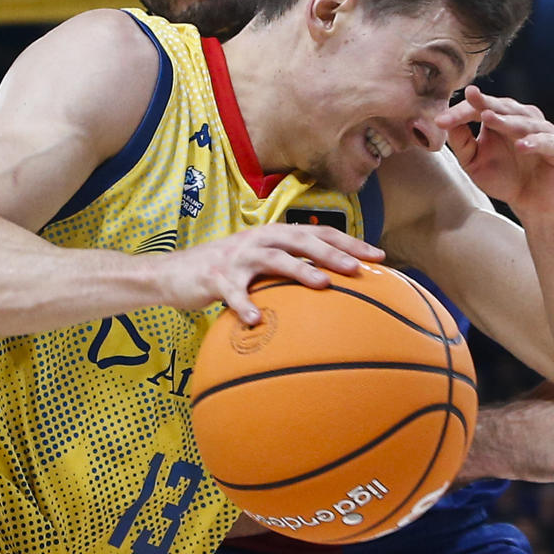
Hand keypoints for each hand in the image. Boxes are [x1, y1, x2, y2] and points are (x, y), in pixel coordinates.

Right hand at [159, 223, 383, 324]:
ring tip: (324, 285)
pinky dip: (246, 305)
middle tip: (359, 269)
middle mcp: (260, 240)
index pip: (319, 233)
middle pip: (302, 240)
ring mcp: (238, 257)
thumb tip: (335, 283)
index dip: (349, 243)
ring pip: (274, 259)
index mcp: (275, 235)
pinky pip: (234, 294)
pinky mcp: (216, 278)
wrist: (173, 273)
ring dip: (300, 271)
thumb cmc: (227, 271)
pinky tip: (258, 320)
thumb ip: (292, 267)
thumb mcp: (262, 263)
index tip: (379, 257)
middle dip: (333, 253)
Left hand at [439, 86, 553, 221]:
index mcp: (503, 119)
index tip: (440, 121)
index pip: (480, 108)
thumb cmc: (505, 179)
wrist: (534, 205)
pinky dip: (536, 142)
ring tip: (488, 119)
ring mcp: (545, 132)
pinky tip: (522, 145)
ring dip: (507, 120)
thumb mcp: (475, 163)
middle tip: (470, 99)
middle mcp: (525, 119)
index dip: (461, 112)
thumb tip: (446, 123)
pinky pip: (548, 142)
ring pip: (525, 122)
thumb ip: (462, 144)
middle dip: (484, 105)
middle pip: (503, 107)